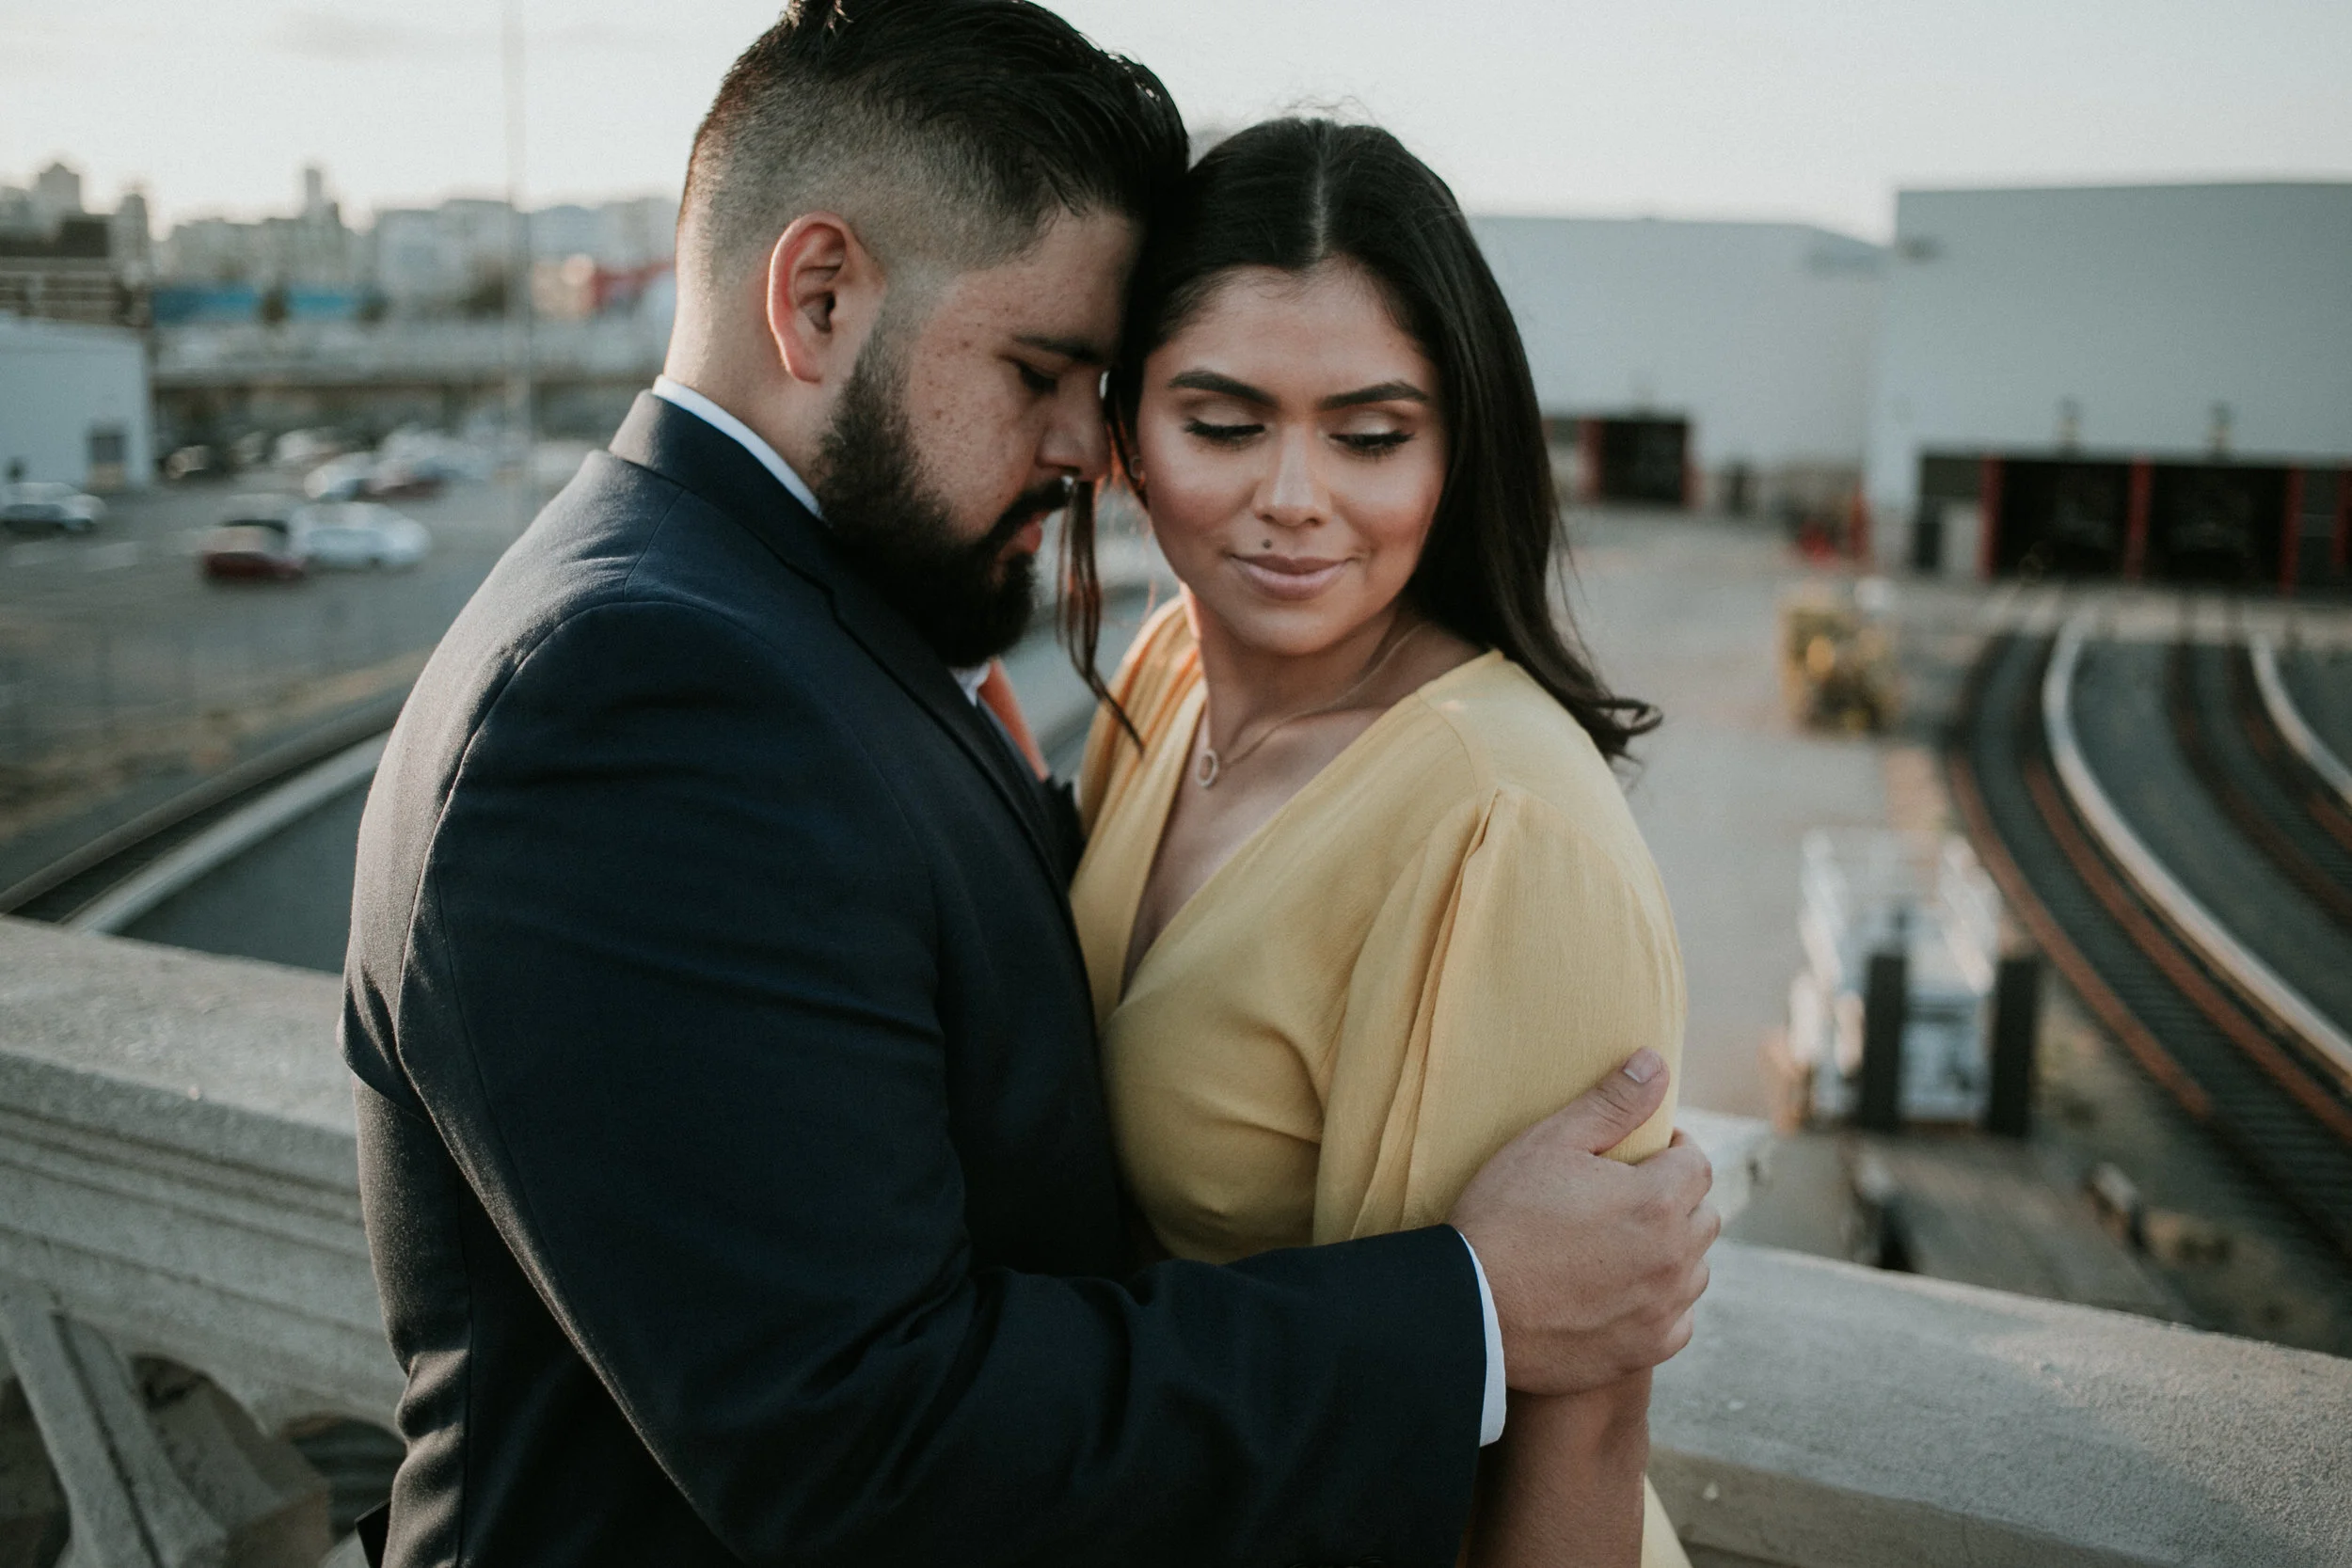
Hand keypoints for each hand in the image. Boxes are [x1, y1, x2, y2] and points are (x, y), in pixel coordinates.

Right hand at [1449, 1051, 1716, 1395]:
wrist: (1469, 1308)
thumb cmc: (1504, 1217)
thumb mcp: (1550, 1143)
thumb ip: (1611, 1103)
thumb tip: (1656, 1062)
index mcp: (1657, 1202)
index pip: (1695, 1163)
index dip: (1669, 1151)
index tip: (1640, 1154)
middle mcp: (1674, 1259)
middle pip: (1701, 1216)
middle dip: (1674, 1199)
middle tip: (1624, 1197)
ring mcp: (1662, 1310)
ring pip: (1693, 1269)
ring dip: (1671, 1252)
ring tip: (1620, 1244)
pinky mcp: (1644, 1352)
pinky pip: (1677, 1321)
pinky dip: (1660, 1305)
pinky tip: (1619, 1293)